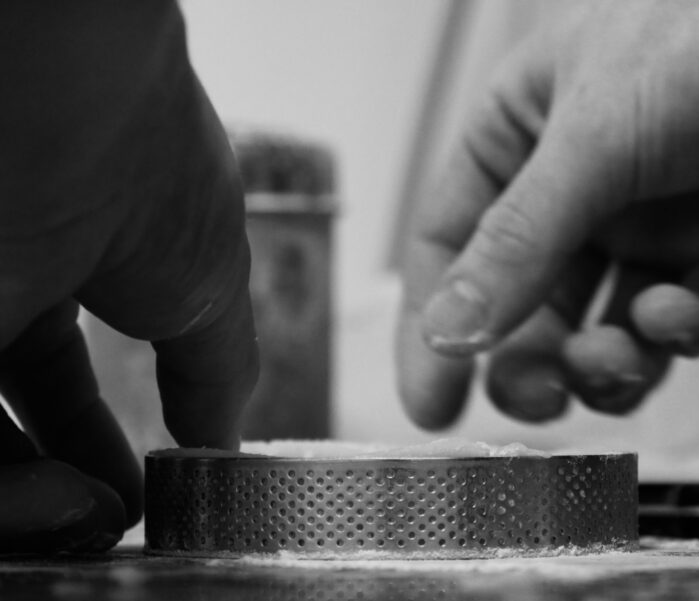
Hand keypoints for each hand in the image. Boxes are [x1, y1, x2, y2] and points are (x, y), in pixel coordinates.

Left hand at [0, 1, 256, 551]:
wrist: (75, 91)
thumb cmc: (152, 161)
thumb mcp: (210, 278)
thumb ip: (217, 367)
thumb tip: (227, 444)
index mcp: (48, 260)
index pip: (50, 369)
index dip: (86, 434)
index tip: (134, 490)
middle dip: (54, 484)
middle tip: (105, 522)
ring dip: (24, 503)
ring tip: (89, 520)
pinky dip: (0, 499)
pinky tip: (55, 506)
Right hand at [396, 0, 698, 427]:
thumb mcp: (588, 135)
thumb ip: (518, 241)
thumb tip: (450, 328)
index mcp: (521, 145)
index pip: (452, 250)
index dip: (434, 327)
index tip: (432, 400)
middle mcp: (583, 192)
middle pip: (530, 307)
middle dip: (529, 364)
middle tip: (533, 400)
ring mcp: (658, 223)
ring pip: (609, 326)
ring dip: (605, 361)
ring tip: (608, 359)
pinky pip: (694, 317)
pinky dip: (683, 332)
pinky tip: (674, 314)